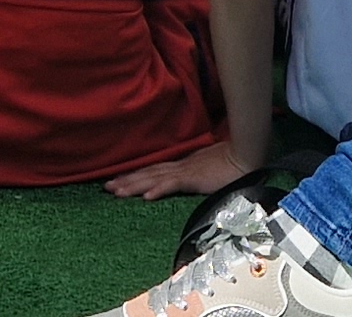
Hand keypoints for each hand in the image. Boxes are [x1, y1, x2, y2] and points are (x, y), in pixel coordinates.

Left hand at [105, 142, 256, 199]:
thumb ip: (197, 173)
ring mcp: (186, 171)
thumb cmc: (231, 162)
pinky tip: (146, 197)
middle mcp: (180, 167)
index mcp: (183, 166)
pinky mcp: (193, 178)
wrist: (245, 155)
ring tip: (115, 192)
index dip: (136, 176)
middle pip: (148, 174)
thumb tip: (190, 177)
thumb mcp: (208, 168)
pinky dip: (158, 190)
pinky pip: (173, 184)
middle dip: (126, 181)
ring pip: (153, 179)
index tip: (119, 181)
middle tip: (106, 188)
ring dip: (133, 185)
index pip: (154, 171)